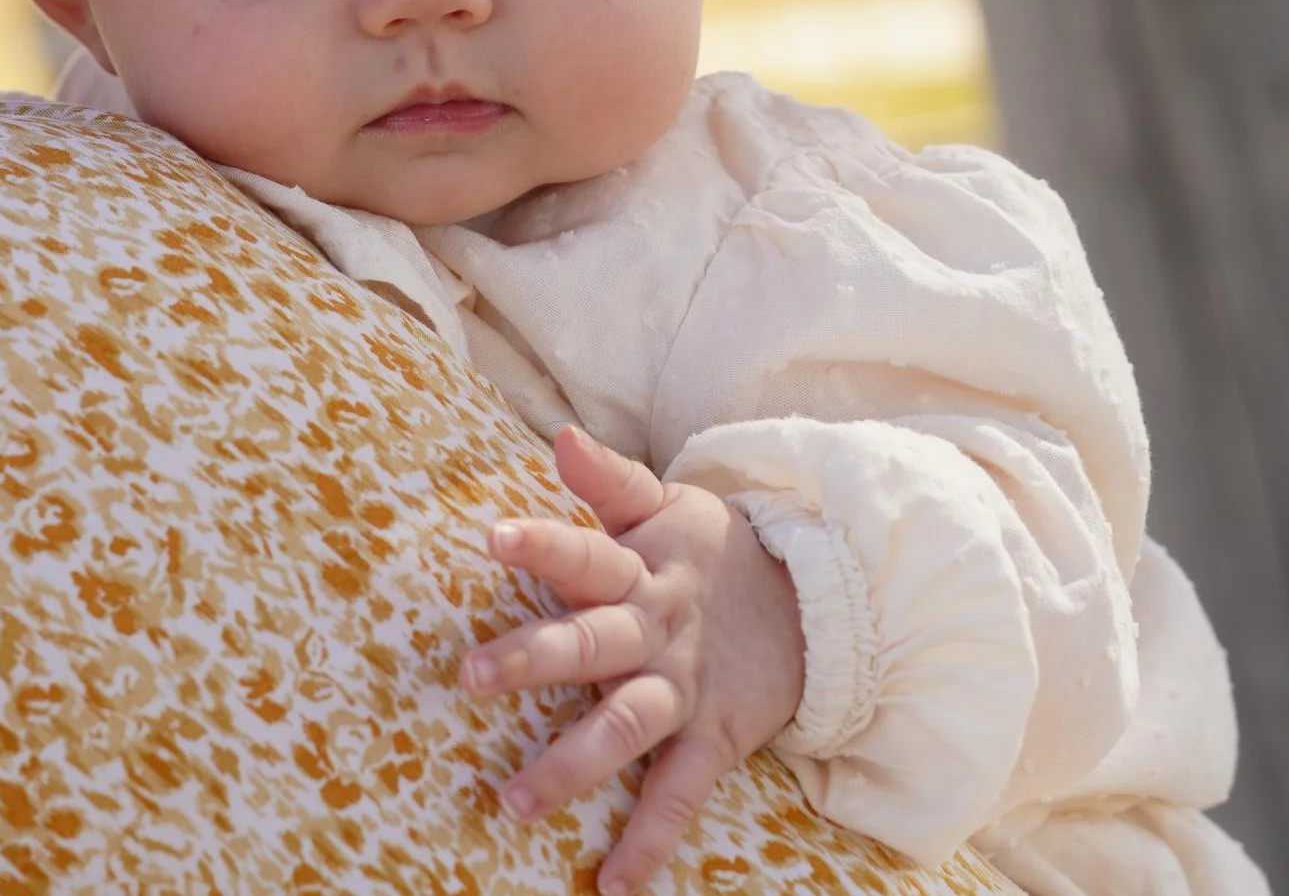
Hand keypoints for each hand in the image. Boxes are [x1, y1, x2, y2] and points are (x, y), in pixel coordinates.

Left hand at [460, 425, 804, 895]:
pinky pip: (680, 795)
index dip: (543, 543)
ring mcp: (685, 687)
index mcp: (640, 567)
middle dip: (534, 658)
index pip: (585, 550)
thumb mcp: (667, 504)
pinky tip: (613, 886)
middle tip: (471, 676)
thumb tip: (560, 437)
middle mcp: (657, 628)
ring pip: (627, 726)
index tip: (492, 536)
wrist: (818, 600)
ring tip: (513, 803)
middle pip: (593, 641)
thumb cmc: (711, 551)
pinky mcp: (715, 737)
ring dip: (572, 765)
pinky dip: (649, 842)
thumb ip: (609, 478)